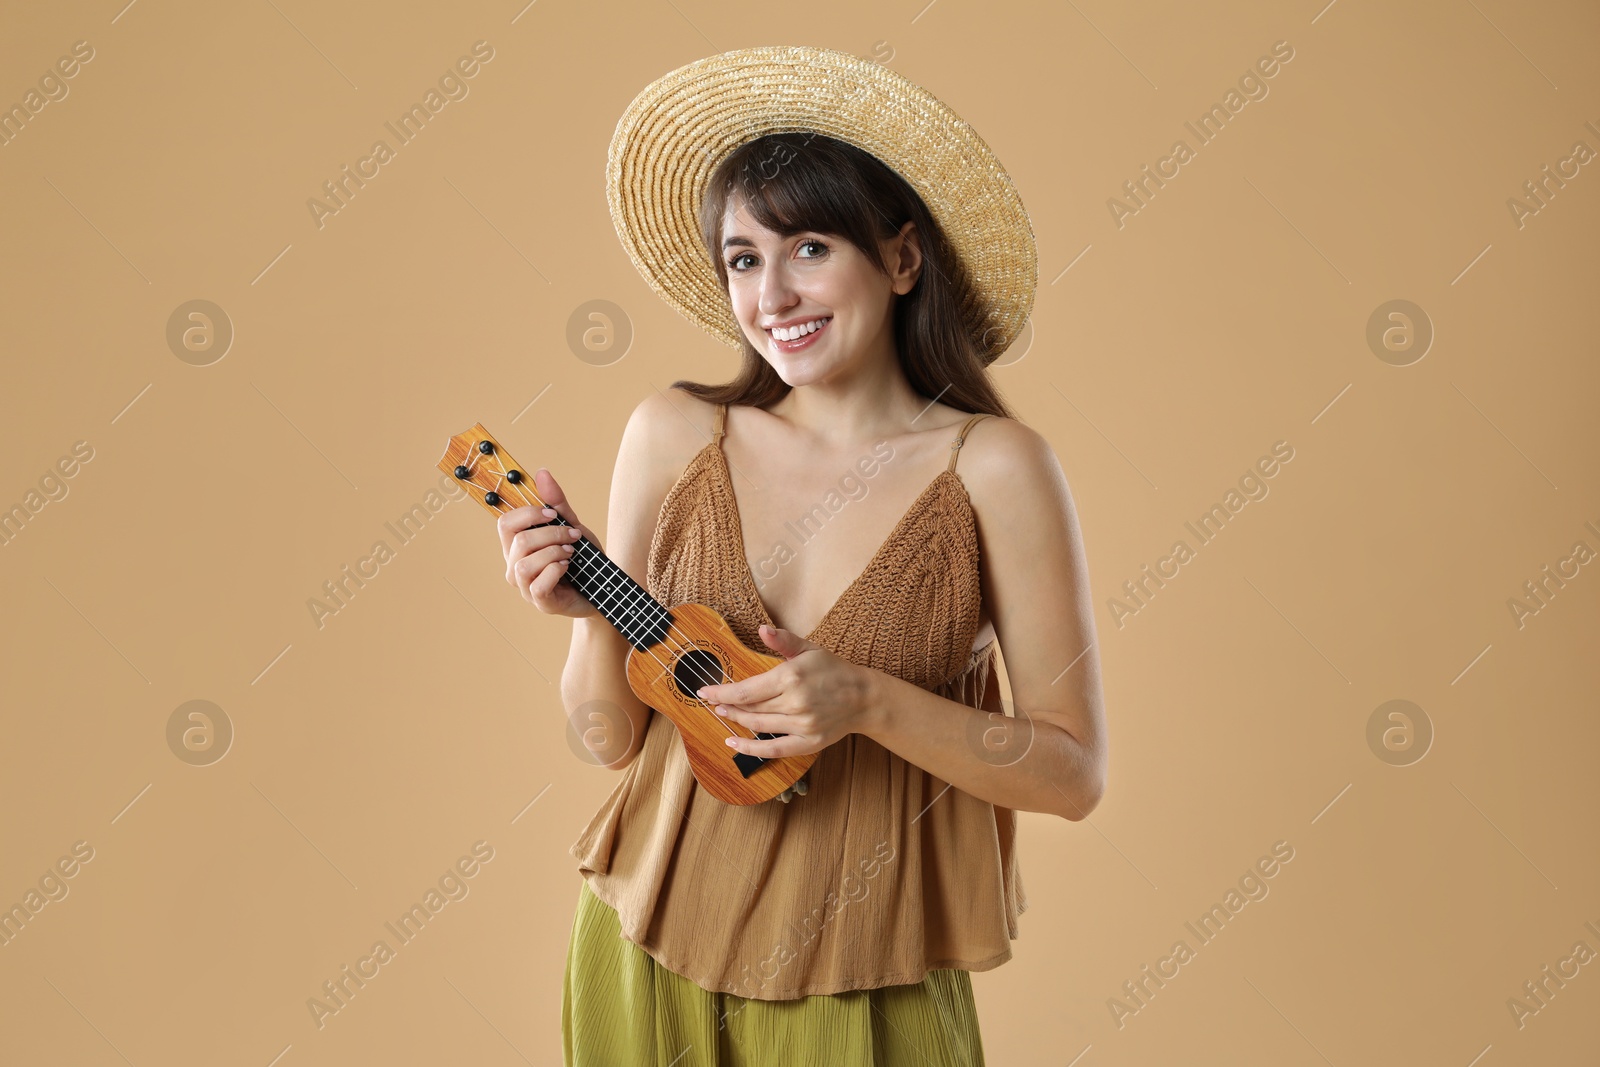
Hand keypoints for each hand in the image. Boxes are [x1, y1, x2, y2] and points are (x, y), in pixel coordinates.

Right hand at [497, 467, 600, 618]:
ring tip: (571, 552)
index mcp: (517, 547)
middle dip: (550, 533)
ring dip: (553, 552)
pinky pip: (538, 586)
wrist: (604, 588)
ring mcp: (525, 588)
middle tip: (573, 536)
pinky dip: (556, 571)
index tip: (552, 514)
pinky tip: (568, 567)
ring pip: (525, 564)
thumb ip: (557, 503)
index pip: (504, 524)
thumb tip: (542, 472)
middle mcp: (515, 567)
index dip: (527, 513)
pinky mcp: (541, 603)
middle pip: (518, 541)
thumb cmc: (584, 559)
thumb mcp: (572, 526)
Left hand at [694, 624, 875, 758]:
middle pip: (750, 708)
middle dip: (727, 705)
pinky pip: (774, 750)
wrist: (863, 697)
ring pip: (759, 727)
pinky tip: (733, 744)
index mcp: (791, 677)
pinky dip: (750, 750)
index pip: (746, 690)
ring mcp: (802, 725)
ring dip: (737, 721)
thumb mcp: (809, 649)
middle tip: (713, 702)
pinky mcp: (809, 742)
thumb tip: (762, 630)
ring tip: (724, 715)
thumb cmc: (833, 670)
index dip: (722, 693)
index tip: (704, 692)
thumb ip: (783, 640)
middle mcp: (795, 703)